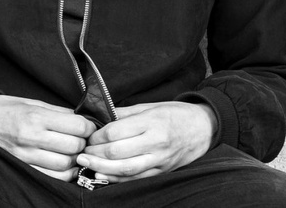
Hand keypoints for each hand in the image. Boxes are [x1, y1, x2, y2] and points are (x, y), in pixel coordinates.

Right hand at [0, 95, 96, 181]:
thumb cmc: (4, 109)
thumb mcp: (32, 103)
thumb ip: (58, 113)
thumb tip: (82, 120)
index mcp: (36, 117)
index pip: (77, 127)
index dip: (88, 127)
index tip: (87, 127)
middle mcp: (32, 137)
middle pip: (74, 147)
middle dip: (82, 143)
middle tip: (80, 139)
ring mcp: (26, 156)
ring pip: (65, 165)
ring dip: (74, 160)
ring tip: (71, 152)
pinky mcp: (22, 168)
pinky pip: (52, 177)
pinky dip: (63, 174)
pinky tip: (63, 165)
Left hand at [76, 102, 215, 182]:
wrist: (203, 128)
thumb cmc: (175, 114)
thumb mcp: (150, 107)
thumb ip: (124, 113)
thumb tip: (100, 116)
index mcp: (151, 122)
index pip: (115, 132)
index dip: (96, 136)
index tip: (88, 135)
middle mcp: (156, 142)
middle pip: (117, 152)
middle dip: (95, 153)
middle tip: (82, 151)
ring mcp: (159, 159)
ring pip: (125, 169)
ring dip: (101, 168)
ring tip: (86, 164)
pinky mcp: (162, 171)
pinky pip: (136, 178)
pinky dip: (117, 179)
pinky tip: (102, 175)